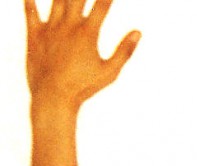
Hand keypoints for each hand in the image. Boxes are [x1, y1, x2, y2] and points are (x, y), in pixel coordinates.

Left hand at [25, 0, 139, 109]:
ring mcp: (50, 28)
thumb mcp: (110, 72)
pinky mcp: (34, 34)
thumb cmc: (84, 87)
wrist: (53, 96)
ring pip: (57, 0)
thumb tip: (138, 32)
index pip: (102, 5)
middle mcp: (68, 25)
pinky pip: (30, 11)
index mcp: (88, 33)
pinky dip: (30, 0)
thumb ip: (125, 51)